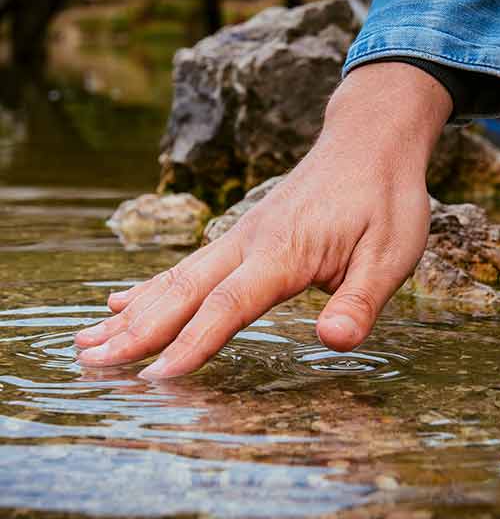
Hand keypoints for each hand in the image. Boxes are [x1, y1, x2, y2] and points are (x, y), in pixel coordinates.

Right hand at [76, 63, 451, 378]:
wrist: (370, 140)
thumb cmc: (385, 198)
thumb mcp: (392, 253)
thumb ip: (360, 300)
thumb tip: (333, 342)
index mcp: (285, 252)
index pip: (228, 305)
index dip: (192, 343)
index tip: (155, 378)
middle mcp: (250, 242)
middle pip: (184, 291)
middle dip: (137, 330)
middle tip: (89, 359)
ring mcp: (241, 235)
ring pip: (176, 277)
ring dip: (132, 310)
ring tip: (88, 336)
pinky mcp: (243, 233)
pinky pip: (189, 264)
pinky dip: (151, 286)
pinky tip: (124, 298)